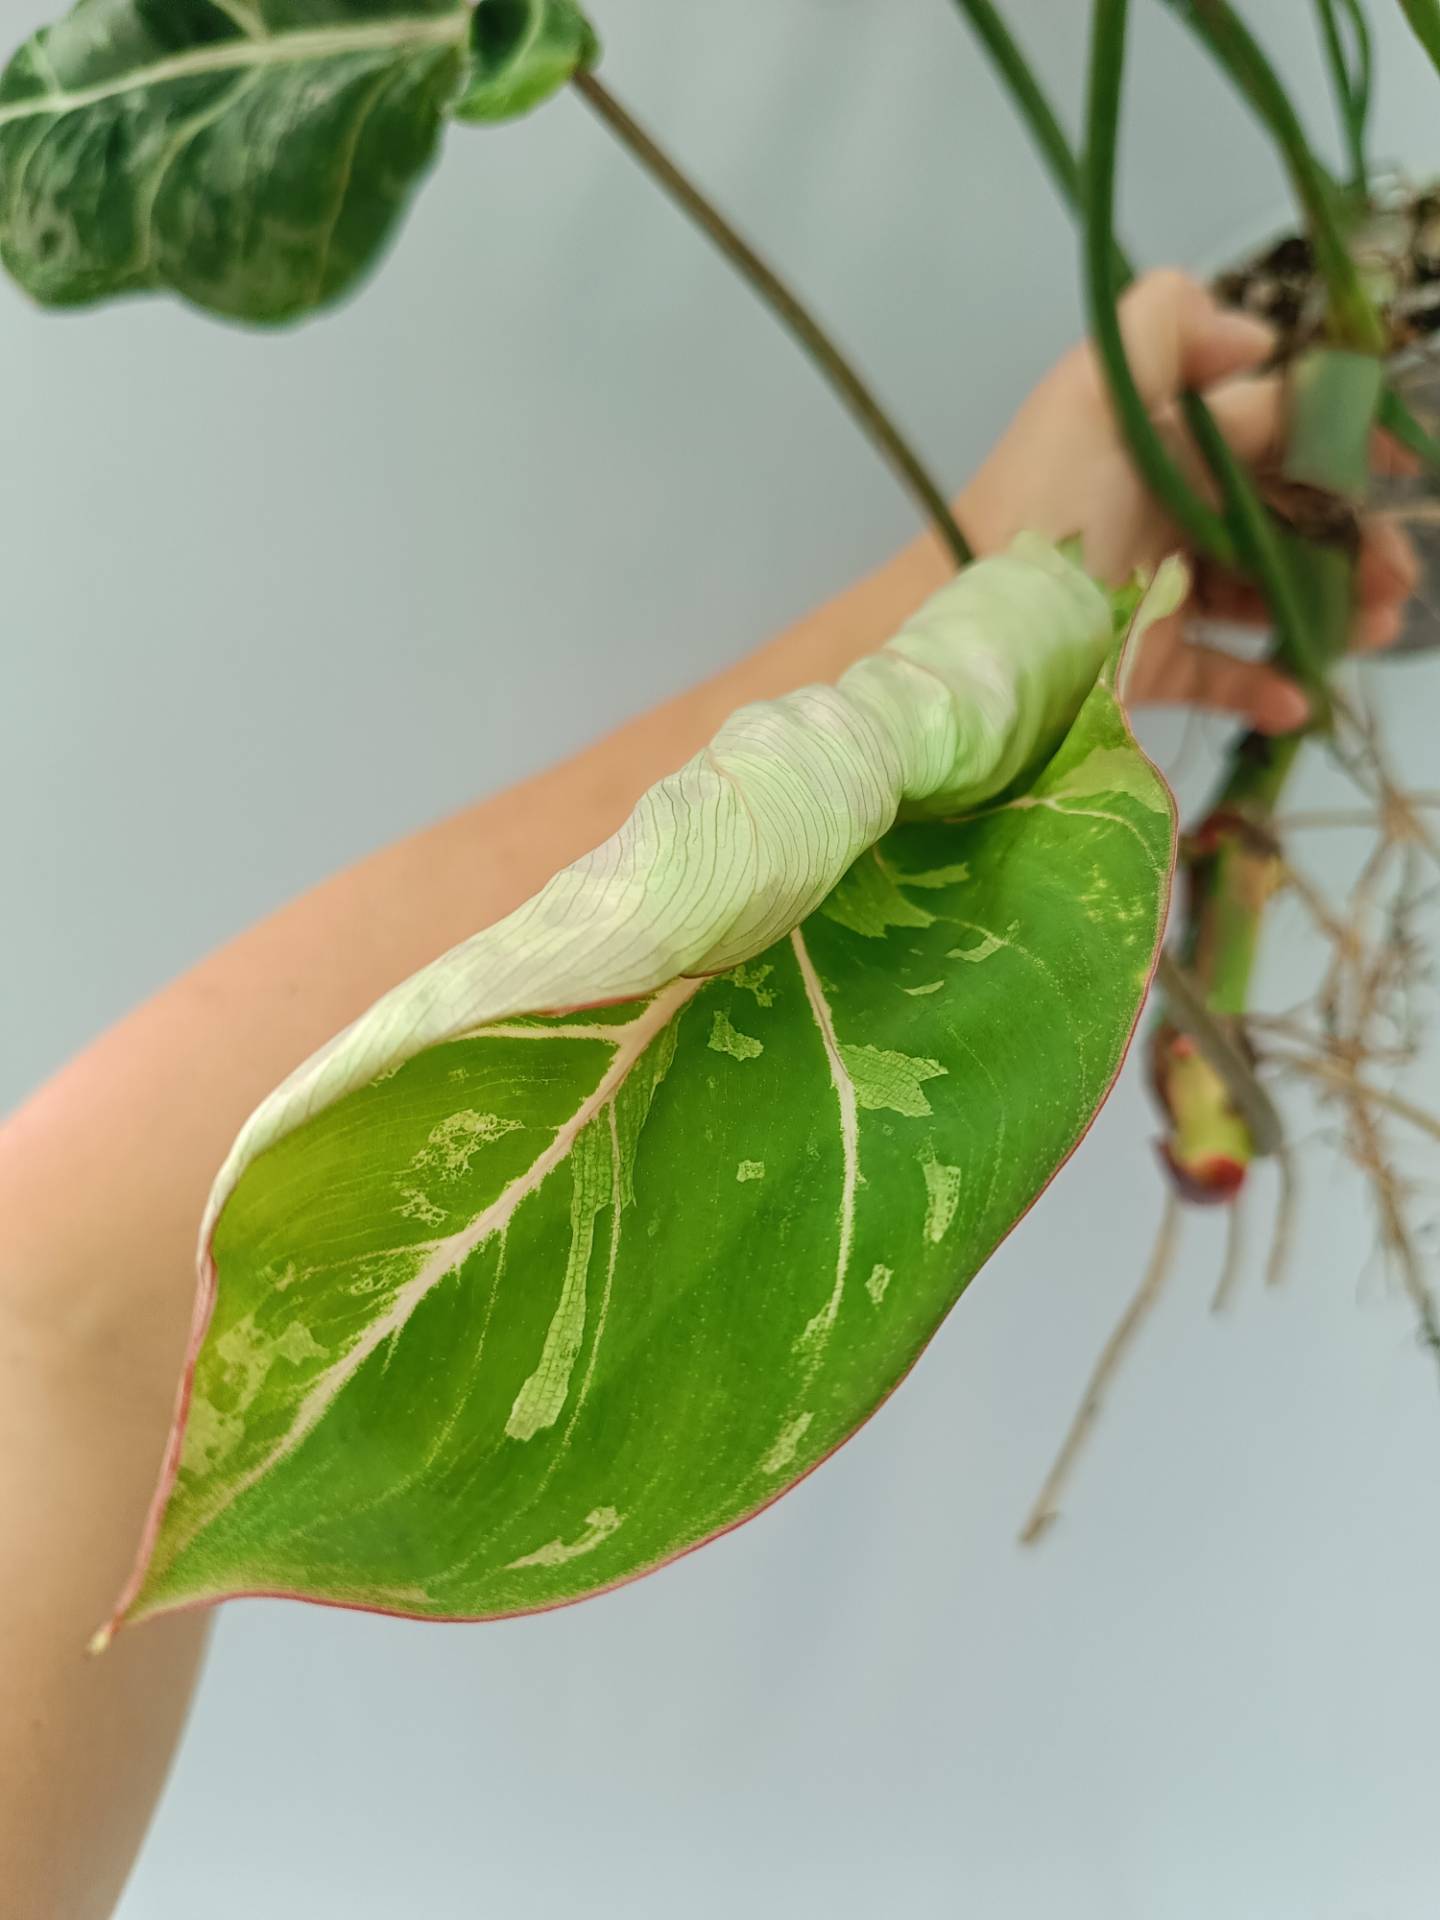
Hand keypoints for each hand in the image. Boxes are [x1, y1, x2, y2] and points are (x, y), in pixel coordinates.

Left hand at [957, 269, 1417, 732]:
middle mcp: (1167, 513)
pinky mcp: (1146, 667)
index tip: (1400, 468)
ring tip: (1377, 627)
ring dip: (1331, 610)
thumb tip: (1256, 335)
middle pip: (1283, 519)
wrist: (977, 634)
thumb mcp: (1093, 392)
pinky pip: (1221, 676)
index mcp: (1162, 445)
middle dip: (1351, 540)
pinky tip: (1298, 699)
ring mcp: (1159, 595)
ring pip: (1265, 596)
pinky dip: (1266, 688)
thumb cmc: (1045, 511)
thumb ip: (1166, 327)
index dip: (1341, 441)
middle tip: (1398, 572)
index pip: (1271, 430)